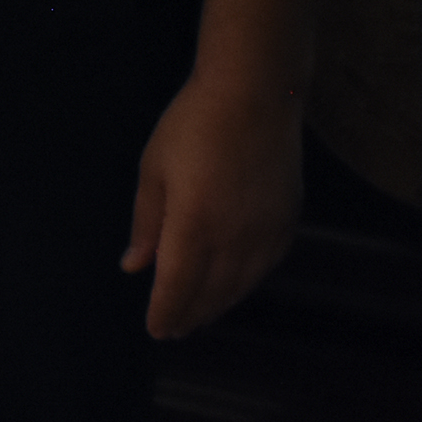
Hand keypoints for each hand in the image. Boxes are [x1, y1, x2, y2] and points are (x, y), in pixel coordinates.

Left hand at [121, 72, 302, 339]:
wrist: (255, 92)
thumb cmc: (193, 125)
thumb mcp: (154, 169)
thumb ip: (147, 224)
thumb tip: (134, 266)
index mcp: (193, 227)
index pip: (176, 288)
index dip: (165, 313)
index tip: (156, 330)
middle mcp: (233, 239)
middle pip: (210, 294)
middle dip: (190, 315)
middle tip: (175, 329)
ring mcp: (265, 231)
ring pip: (241, 285)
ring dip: (219, 304)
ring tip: (202, 314)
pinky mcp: (287, 220)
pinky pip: (267, 265)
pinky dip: (248, 281)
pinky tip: (238, 283)